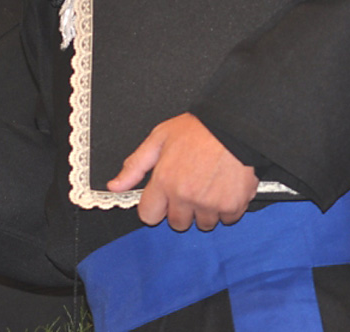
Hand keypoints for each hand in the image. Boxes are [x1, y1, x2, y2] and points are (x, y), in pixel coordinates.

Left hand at [107, 113, 257, 230]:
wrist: (234, 127)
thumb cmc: (197, 129)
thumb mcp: (158, 139)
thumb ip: (135, 166)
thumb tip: (115, 186)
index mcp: (164, 181)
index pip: (149, 216)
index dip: (154, 207)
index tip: (162, 199)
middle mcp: (185, 196)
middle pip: (177, 223)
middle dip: (180, 210)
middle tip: (188, 189)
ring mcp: (210, 203)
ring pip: (203, 224)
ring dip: (204, 211)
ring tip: (207, 187)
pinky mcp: (232, 205)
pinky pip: (227, 219)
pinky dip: (226, 208)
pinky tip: (224, 188)